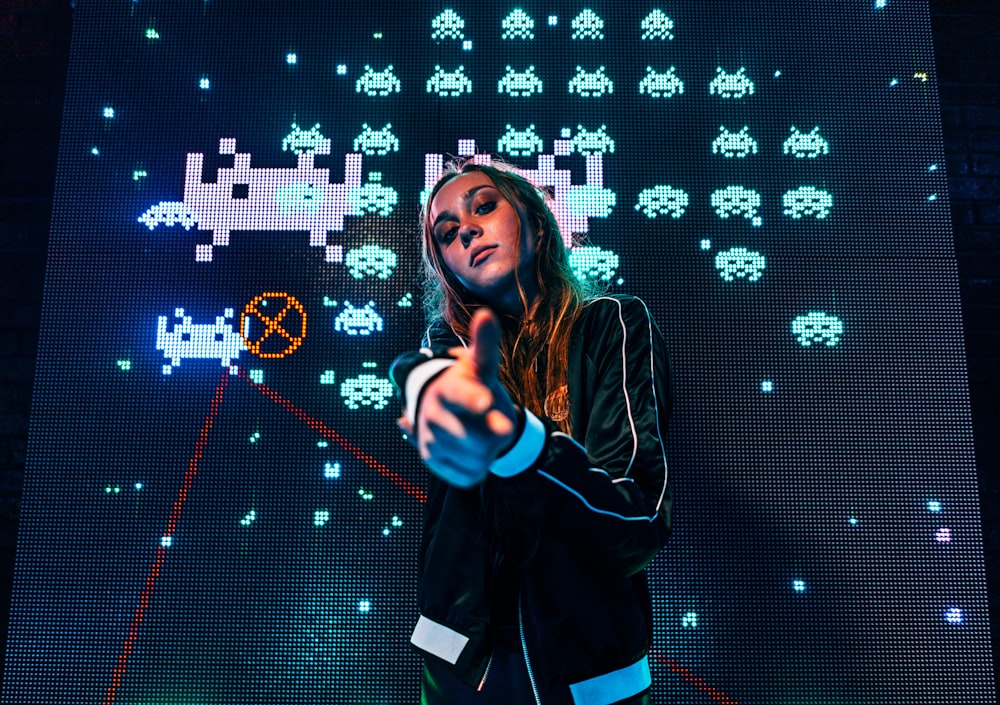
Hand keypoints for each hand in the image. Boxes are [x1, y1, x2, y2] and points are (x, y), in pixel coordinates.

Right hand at [398, 309, 517, 487]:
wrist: (452, 411)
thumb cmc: (473, 384)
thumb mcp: (482, 365)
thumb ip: (486, 345)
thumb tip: (486, 314)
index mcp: (448, 388)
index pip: (461, 394)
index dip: (473, 399)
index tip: (487, 402)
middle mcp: (433, 414)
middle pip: (474, 437)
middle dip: (493, 435)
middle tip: (496, 422)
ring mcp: (430, 440)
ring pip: (474, 458)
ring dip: (487, 450)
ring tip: (481, 432)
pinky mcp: (433, 462)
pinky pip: (468, 474)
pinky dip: (478, 467)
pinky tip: (472, 450)